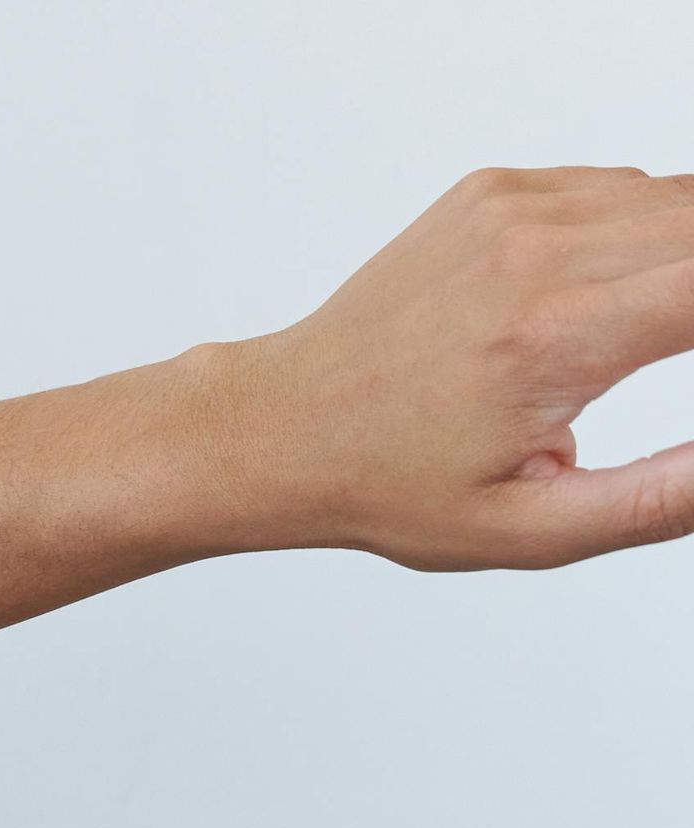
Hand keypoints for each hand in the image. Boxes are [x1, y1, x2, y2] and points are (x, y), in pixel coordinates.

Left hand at [228, 165, 693, 570]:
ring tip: (629, 345)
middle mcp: (537, 253)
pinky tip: (588, 302)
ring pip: (674, 200)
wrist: (283, 426)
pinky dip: (634, 233)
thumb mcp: (530, 528)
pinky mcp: (492, 191)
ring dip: (686, 261)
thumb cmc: (390, 484)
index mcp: (554, 338)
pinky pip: (613, 189)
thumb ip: (658, 499)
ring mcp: (511, 210)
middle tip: (669, 356)